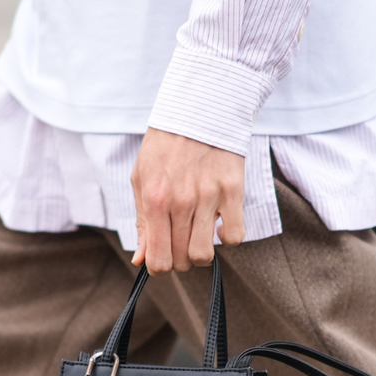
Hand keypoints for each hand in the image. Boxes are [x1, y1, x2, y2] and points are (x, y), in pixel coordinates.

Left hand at [131, 129, 245, 273]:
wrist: (199, 109)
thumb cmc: (166, 146)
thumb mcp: (142, 179)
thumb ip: (142, 222)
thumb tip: (141, 260)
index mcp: (154, 199)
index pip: (158, 259)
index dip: (160, 266)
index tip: (163, 258)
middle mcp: (180, 202)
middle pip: (181, 260)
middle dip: (179, 258)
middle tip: (180, 241)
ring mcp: (208, 198)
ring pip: (204, 254)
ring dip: (201, 251)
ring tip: (198, 233)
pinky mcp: (232, 192)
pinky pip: (234, 237)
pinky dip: (227, 237)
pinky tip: (219, 224)